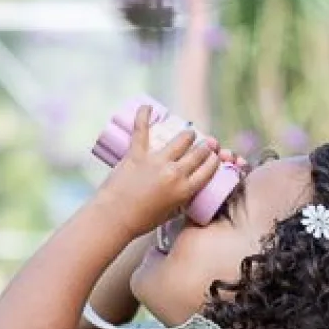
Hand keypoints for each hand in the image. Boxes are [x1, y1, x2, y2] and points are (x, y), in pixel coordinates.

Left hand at [97, 105, 221, 237]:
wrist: (114, 217)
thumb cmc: (140, 221)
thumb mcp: (169, 214)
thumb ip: (179, 201)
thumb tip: (183, 193)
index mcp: (185, 190)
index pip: (208, 170)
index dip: (213, 161)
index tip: (214, 157)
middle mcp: (175, 173)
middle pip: (198, 154)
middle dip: (204, 147)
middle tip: (205, 144)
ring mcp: (156, 161)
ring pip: (180, 140)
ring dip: (187, 135)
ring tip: (189, 133)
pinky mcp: (137, 154)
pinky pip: (141, 130)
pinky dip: (143, 116)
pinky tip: (147, 107)